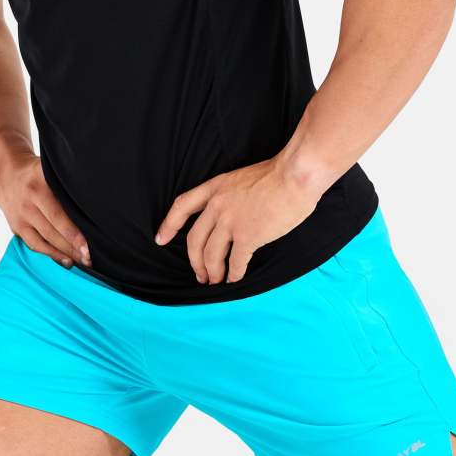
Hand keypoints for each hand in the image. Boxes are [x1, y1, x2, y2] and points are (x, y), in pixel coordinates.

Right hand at [0, 149, 90, 268]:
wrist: (4, 175)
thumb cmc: (36, 173)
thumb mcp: (50, 171)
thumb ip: (67, 185)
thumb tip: (95, 203)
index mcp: (39, 186)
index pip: (59, 214)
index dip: (74, 233)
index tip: (89, 246)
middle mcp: (28, 203)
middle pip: (53, 230)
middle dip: (73, 247)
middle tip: (90, 259)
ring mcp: (21, 217)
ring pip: (45, 240)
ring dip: (65, 253)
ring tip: (82, 262)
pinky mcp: (16, 227)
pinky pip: (34, 245)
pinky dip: (51, 254)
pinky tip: (66, 261)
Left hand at [154, 156, 322, 283]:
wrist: (295, 175)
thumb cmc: (278, 174)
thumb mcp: (242, 179)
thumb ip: (232, 197)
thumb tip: (234, 218)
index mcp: (215, 187)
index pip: (182, 206)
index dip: (169, 225)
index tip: (161, 239)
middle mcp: (218, 206)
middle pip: (195, 240)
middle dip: (195, 262)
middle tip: (200, 275)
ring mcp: (231, 222)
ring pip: (212, 255)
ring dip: (212, 272)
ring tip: (216, 280)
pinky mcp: (249, 236)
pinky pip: (236, 262)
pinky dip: (234, 273)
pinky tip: (235, 278)